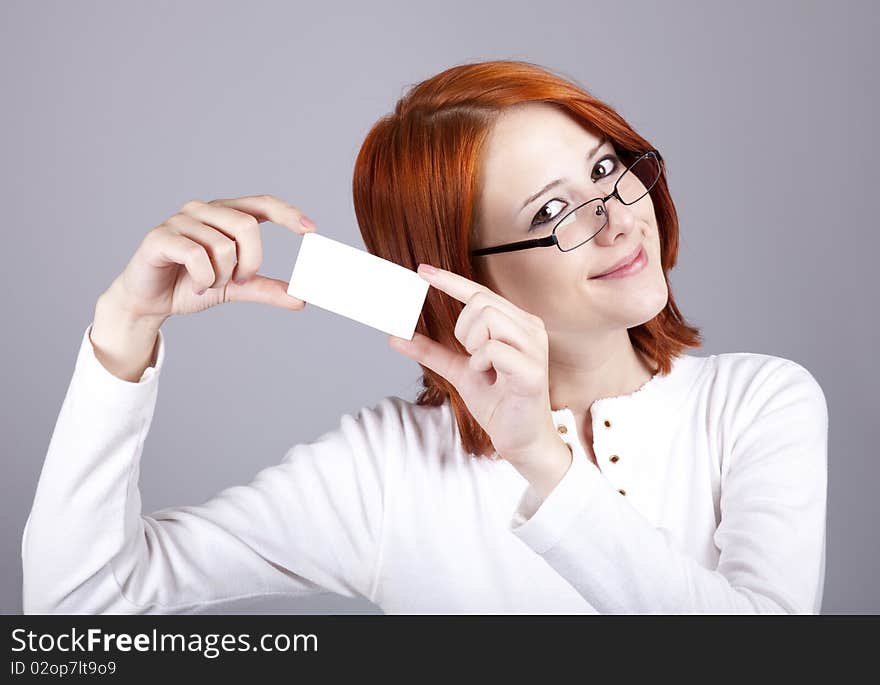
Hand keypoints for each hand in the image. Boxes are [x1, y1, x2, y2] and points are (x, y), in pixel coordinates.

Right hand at [105, 194, 314, 325]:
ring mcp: (180, 220)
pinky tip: (196, 285)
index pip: (261, 204)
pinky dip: (204, 279)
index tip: (311, 230)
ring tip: (209, 284)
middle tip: (238, 280)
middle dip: (251, 261)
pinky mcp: (160, 237)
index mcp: (224, 214)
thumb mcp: (235, 289)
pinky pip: (196, 256)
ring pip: (223, 245)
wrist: (149, 302)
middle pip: (247, 226)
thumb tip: (301, 298)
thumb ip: (264, 288)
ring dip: (222, 276)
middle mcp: (203, 210)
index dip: (287, 213)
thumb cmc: (190, 285)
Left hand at [388, 264, 559, 467]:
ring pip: (488, 318)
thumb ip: (432, 352)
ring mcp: (535, 347)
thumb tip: (396, 336)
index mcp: (516, 323)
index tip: (421, 271)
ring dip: (473, 344)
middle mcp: (530, 328)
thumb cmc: (498, 403)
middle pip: (481, 302)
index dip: (450, 280)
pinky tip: (489, 376)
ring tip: (483, 367)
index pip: (480, 292)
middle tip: (471, 356)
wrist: (520, 440)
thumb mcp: (459, 372)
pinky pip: (493, 349)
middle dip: (463, 328)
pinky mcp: (533, 370)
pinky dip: (480, 362)